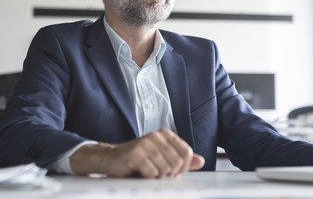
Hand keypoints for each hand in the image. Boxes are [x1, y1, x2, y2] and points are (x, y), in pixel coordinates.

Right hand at [70, 128, 204, 177]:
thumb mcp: (162, 158)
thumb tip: (201, 161)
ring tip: (148, 171)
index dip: (183, 167)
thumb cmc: (138, 160)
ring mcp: (146, 142)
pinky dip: (148, 177)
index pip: (187, 152)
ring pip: (166, 169)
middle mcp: (156, 135)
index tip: (174, 172)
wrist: (112, 159)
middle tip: (158, 174)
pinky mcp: (136, 153)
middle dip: (170, 174)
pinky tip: (140, 172)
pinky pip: (152, 172)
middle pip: (178, 162)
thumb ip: (181, 159)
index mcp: (165, 134)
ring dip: (157, 176)